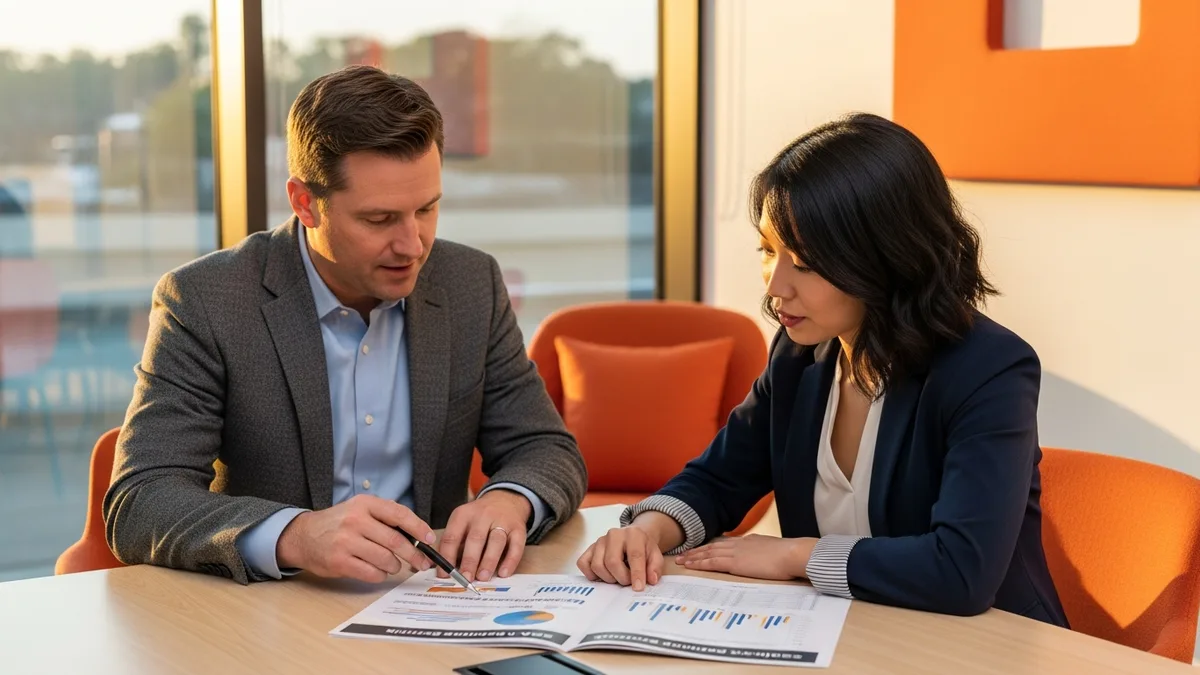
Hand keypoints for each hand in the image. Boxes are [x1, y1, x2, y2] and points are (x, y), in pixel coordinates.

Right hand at [275, 494, 435, 582]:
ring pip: (386, 559)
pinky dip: (380, 575)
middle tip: (422, 564)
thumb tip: (418, 535)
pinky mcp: (340, 562)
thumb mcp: (360, 510)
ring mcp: (346, 541)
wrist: (303, 536)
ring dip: (395, 566)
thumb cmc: (339, 524)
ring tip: (393, 566)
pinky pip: (372, 573)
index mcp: (365, 504)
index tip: (430, 539)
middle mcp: (355, 521)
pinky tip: (378, 571)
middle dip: (414, 555)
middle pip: (395, 541)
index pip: (399, 514)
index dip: (419, 528)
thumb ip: (385, 518)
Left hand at [438, 489, 530, 582]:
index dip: (447, 557)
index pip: (452, 536)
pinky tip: (504, 573)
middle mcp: (483, 516)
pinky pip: (516, 545)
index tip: (444, 575)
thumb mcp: (462, 522)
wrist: (505, 500)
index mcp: (464, 515)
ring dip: (489, 561)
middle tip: (465, 578)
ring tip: (483, 577)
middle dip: (469, 560)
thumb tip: (439, 569)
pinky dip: (510, 560)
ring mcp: (502, 521)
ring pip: (496, 541)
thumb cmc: (479, 519)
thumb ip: (453, 543)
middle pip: (475, 538)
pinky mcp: (518, 528)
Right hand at [576, 524, 665, 591]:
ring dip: (608, 578)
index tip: (638, 588)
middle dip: (621, 578)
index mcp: (634, 535)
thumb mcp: (655, 556)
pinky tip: (602, 576)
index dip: (636, 573)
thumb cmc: (644, 549)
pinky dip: (591, 574)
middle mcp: (614, 535)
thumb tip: (651, 580)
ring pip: (597, 565)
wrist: (633, 537)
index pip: (634, 555)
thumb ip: (655, 567)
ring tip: (617, 578)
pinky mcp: (589, 548)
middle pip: (612, 562)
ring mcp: (600, 541)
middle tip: (627, 583)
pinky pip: (583, 563)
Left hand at [675, 534, 815, 580]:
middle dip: (697, 551)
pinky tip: (690, 566)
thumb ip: (765, 553)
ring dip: (693, 557)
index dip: (711, 547)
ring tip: (681, 560)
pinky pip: (711, 562)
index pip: (725, 544)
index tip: (701, 550)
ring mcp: (736, 552)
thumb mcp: (775, 551)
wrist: (792, 554)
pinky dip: (699, 563)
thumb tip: (764, 557)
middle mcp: (739, 544)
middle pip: (713, 547)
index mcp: (749, 541)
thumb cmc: (789, 556)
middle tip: (683, 555)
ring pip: (708, 553)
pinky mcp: (734, 562)